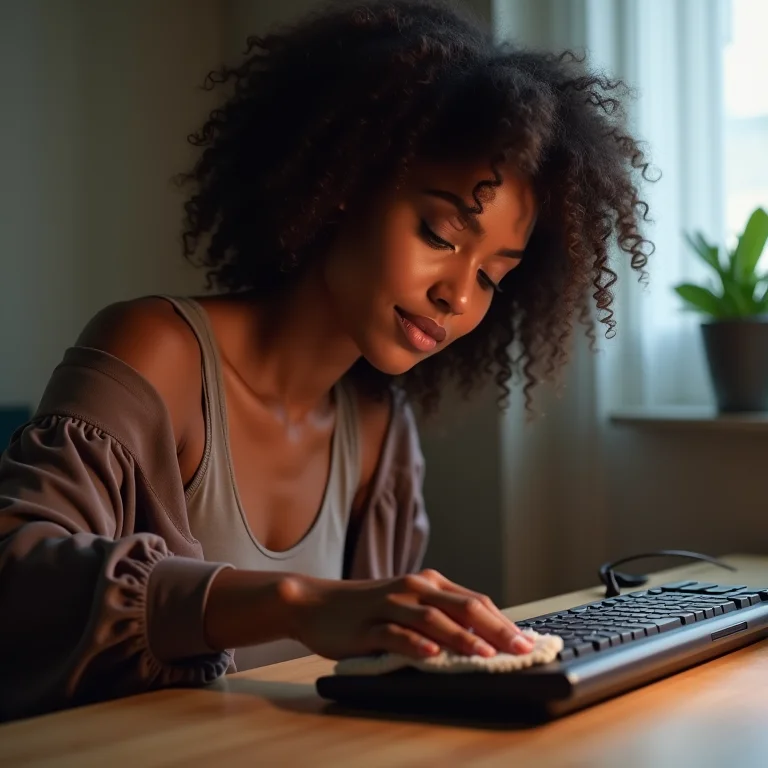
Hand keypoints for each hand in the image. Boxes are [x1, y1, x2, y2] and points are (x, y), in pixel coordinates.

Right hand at [282, 568, 534, 659]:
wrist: (316, 603)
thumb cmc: (367, 610)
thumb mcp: (408, 608)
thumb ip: (441, 618)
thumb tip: (485, 640)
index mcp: (428, 584)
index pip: (475, 601)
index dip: (504, 622)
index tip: (529, 642)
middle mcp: (414, 589)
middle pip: (462, 607)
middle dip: (495, 629)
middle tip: (521, 649)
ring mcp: (390, 605)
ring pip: (432, 619)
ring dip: (461, 638)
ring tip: (486, 655)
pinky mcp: (367, 625)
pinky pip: (394, 634)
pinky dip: (415, 644)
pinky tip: (431, 655)